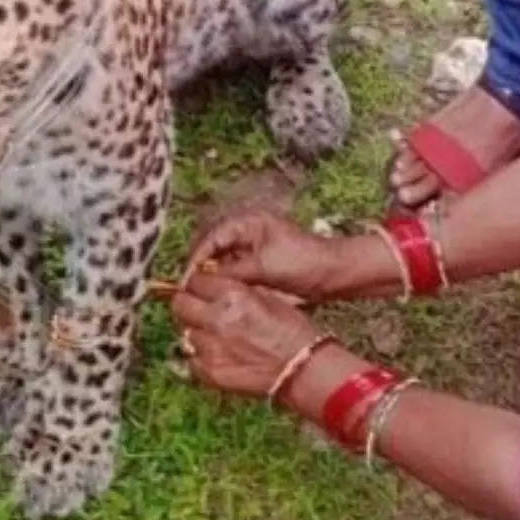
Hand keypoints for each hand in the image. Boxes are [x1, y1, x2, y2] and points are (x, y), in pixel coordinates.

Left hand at [170, 274, 323, 397]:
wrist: (304, 369)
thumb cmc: (293, 331)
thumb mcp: (268, 297)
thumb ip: (237, 290)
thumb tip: (216, 286)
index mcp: (232, 295)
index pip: (195, 280)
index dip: (198, 283)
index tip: (202, 288)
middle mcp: (216, 319)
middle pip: (180, 304)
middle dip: (188, 303)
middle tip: (199, 308)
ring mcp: (209, 348)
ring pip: (185, 332)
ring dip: (196, 331)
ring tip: (214, 335)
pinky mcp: (209, 373)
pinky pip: (192, 359)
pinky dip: (200, 357)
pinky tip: (218, 355)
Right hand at [183, 211, 339, 297]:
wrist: (333, 274)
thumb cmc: (304, 262)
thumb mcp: (264, 266)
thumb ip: (232, 271)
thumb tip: (202, 280)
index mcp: (248, 222)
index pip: (211, 237)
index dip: (196, 259)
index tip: (186, 281)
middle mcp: (246, 231)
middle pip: (211, 248)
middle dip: (199, 268)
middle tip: (188, 291)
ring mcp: (251, 247)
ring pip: (220, 262)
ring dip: (211, 278)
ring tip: (199, 297)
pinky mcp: (257, 264)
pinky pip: (232, 273)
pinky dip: (224, 284)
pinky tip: (218, 298)